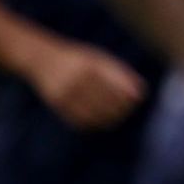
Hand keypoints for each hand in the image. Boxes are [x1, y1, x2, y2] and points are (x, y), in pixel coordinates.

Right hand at [30, 43, 147, 130]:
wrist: (42, 60)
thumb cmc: (77, 59)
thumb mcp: (98, 59)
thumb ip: (119, 74)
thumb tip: (141, 92)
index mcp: (90, 67)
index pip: (116, 88)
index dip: (129, 97)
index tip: (137, 99)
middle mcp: (77, 80)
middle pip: (106, 102)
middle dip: (121, 108)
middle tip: (128, 109)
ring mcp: (65, 94)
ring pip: (94, 115)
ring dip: (109, 119)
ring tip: (117, 117)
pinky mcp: (57, 105)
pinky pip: (79, 120)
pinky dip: (93, 123)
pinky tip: (101, 121)